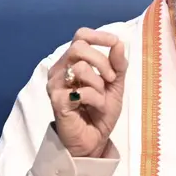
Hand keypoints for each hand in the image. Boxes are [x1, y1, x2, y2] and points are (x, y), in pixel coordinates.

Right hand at [47, 28, 126, 157]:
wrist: (94, 139)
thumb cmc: (100, 110)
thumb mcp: (116, 84)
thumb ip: (118, 64)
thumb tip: (119, 43)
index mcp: (73, 62)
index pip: (80, 36)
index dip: (99, 36)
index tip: (114, 44)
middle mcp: (60, 69)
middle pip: (79, 47)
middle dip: (101, 61)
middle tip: (112, 79)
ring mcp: (55, 85)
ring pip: (80, 67)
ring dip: (99, 83)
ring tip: (101, 97)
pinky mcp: (57, 101)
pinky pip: (81, 91)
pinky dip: (96, 98)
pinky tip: (95, 107)